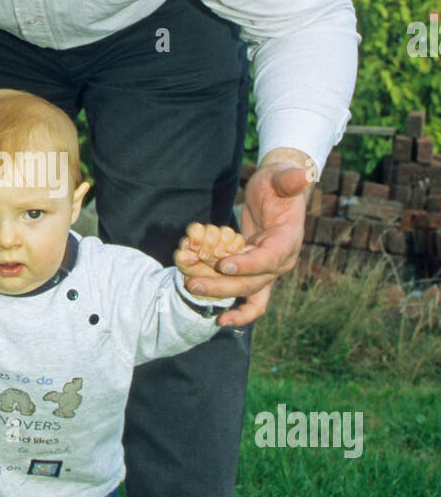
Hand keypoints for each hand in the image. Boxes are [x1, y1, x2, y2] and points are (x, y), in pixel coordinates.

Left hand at [175, 151, 314, 327]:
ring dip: (220, 294)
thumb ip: (290, 179)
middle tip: (194, 282)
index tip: (223, 264)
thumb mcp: (281, 177)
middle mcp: (281, 261)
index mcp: (288, 241)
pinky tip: (220, 320)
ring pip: (247, 291)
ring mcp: (269, 271)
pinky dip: (239, 312)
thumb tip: (304, 175)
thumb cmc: (278, 183)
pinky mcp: (258, 274)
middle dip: (223, 284)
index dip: (247, 264)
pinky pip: (252, 300)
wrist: (277, 193)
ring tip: (192, 287)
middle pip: (253, 281)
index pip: (269, 258)